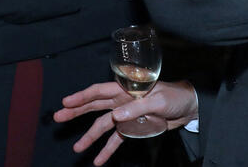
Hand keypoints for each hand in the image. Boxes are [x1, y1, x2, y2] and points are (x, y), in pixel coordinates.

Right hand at [53, 80, 198, 165]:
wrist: (188, 107)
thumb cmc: (174, 96)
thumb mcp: (159, 100)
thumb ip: (138, 107)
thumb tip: (116, 115)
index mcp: (125, 89)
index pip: (99, 91)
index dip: (82, 96)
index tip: (66, 102)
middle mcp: (122, 101)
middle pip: (94, 106)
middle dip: (76, 112)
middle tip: (58, 117)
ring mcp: (125, 115)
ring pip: (102, 125)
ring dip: (90, 136)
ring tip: (77, 147)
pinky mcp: (132, 127)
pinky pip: (117, 140)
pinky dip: (108, 150)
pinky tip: (98, 160)